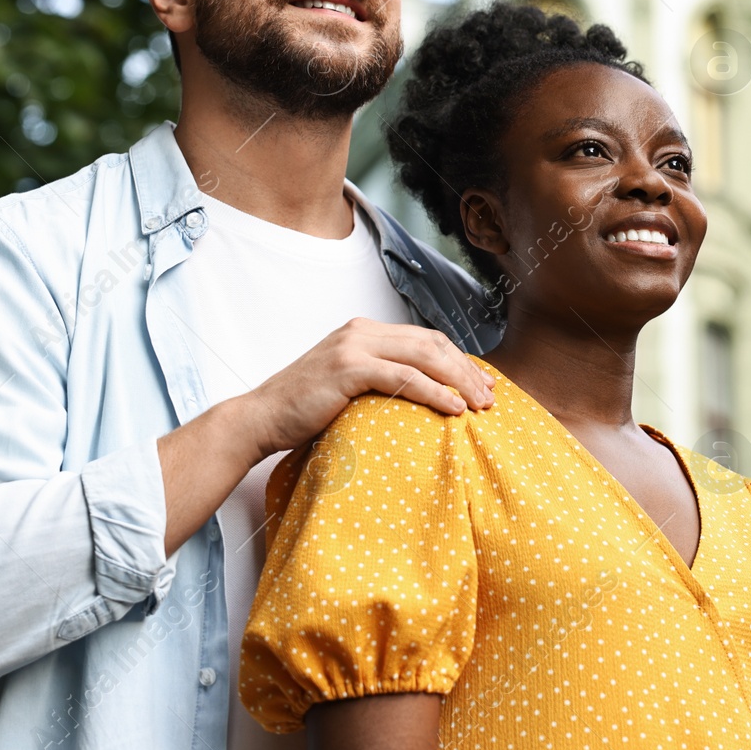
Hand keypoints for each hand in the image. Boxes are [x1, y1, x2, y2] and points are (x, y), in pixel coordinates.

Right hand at [245, 318, 494, 460]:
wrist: (261, 418)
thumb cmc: (304, 411)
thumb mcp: (348, 386)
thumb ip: (379, 380)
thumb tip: (421, 396)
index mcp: (364, 331)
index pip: (425, 338)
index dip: (458, 359)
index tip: (482, 383)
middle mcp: (362, 331)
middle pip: (431, 343)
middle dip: (466, 369)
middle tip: (490, 397)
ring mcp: (354, 346)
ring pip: (424, 356)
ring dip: (458, 380)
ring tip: (480, 404)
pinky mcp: (348, 368)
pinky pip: (404, 377)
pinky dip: (434, 392)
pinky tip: (453, 408)